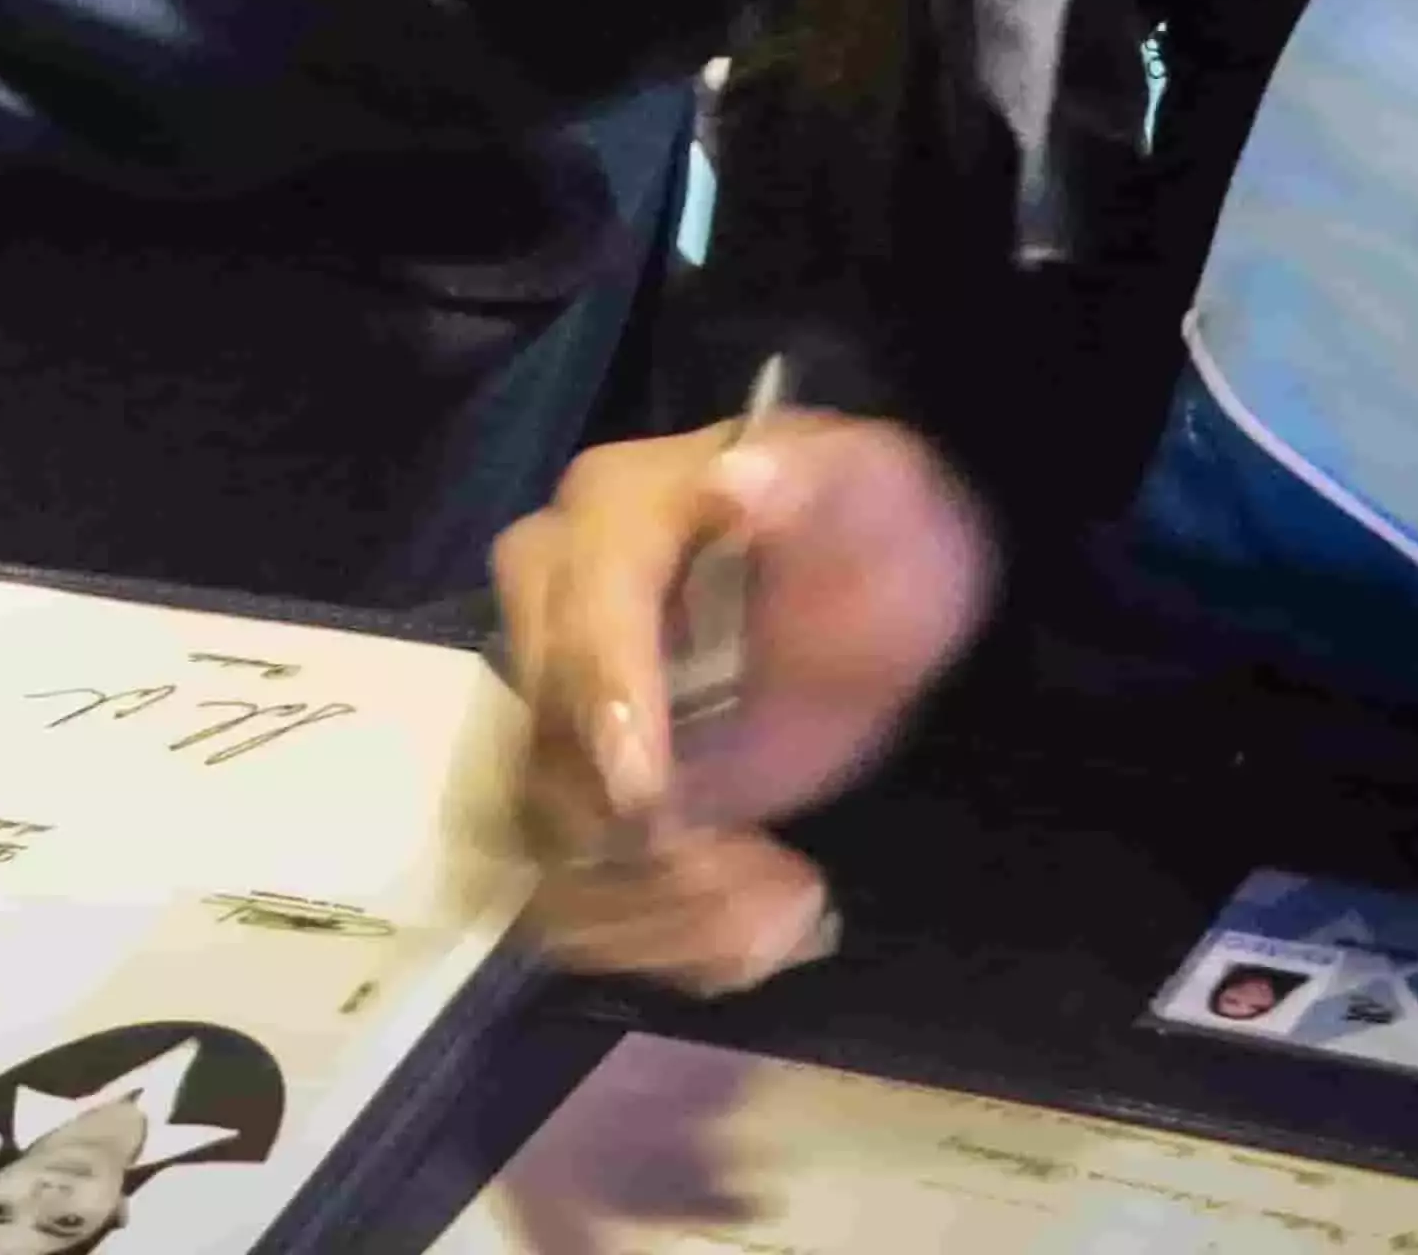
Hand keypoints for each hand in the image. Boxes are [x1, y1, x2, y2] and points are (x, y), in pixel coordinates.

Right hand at [491, 408, 997, 992]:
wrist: (857, 582)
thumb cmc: (865, 527)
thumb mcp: (871, 495)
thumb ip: (813, 488)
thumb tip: (740, 479)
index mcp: (614, 518)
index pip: (582, 611)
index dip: (607, 700)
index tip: (648, 799)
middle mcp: (554, 610)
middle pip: (545, 747)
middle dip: (643, 839)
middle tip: (769, 882)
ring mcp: (560, 705)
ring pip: (550, 838)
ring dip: (658, 909)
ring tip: (782, 914)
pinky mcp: (586, 787)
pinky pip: (577, 890)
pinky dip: (663, 937)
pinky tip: (761, 933)